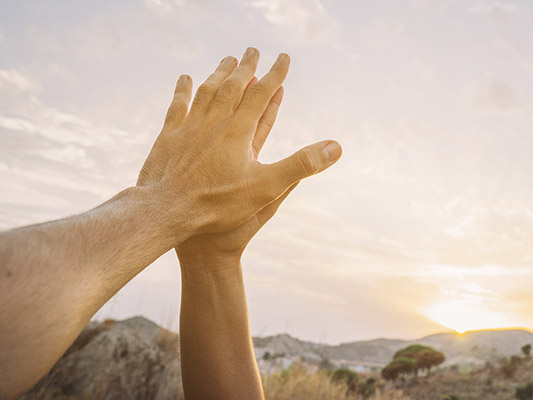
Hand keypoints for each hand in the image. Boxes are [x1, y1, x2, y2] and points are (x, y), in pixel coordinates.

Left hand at [137, 48, 340, 246]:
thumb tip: (335, 147)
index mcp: (239, 131)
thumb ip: (302, 165)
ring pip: (207, 91)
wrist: (165, 211)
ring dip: (219, 73)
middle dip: (246, 67)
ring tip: (227, 61)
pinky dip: (184, 90)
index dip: (274, 75)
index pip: (261, 94)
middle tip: (253, 51)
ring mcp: (189, 127)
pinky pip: (178, 106)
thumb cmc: (217, 203)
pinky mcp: (169, 137)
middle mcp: (214, 122)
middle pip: (232, 86)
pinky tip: (186, 79)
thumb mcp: (267, 189)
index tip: (283, 58)